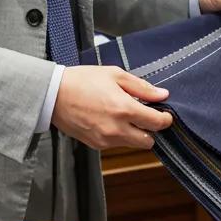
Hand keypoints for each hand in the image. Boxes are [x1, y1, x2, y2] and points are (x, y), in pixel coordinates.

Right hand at [51, 65, 172, 150]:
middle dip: (151, 130)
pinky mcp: (96, 145)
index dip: (166, 120)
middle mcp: (117, 129)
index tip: (166, 114)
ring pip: (133, 144)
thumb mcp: (115, 75)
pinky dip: (120, 136)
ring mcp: (105, 140)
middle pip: (148, 141)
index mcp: (124, 109)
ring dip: (136, 134)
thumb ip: (141, 87)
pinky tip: (111, 120)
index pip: (156, 123)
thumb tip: (162, 95)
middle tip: (147, 115)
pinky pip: (116, 144)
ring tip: (126, 116)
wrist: (54, 95)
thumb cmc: (84, 80)